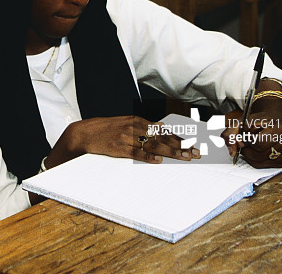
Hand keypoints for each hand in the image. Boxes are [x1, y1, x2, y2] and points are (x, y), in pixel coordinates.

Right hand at [48, 116, 199, 167]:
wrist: (84, 133)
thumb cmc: (106, 129)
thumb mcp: (126, 123)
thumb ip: (144, 126)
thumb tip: (162, 127)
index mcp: (137, 120)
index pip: (163, 130)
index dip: (180, 138)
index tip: (194, 144)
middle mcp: (134, 127)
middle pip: (162, 138)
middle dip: (181, 146)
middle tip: (196, 153)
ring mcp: (126, 138)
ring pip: (152, 145)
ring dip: (170, 152)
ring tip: (184, 157)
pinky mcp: (118, 148)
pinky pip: (135, 153)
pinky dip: (147, 157)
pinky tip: (158, 161)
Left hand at [222, 107, 281, 167]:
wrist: (274, 119)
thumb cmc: (259, 120)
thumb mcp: (242, 120)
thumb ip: (231, 134)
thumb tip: (232, 152)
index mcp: (281, 128)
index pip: (259, 143)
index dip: (247, 142)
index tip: (244, 138)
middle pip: (259, 155)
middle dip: (247, 150)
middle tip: (246, 143)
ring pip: (261, 163)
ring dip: (251, 156)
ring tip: (253, 145)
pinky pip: (266, 166)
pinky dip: (258, 160)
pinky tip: (260, 150)